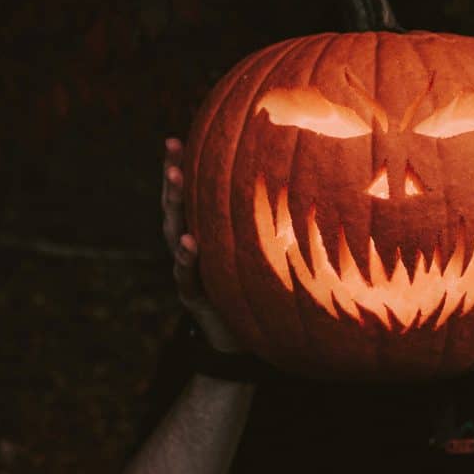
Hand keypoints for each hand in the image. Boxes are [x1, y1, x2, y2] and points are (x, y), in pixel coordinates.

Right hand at [162, 137, 244, 352]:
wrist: (243, 335)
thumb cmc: (253, 280)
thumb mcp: (255, 245)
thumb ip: (263, 218)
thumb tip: (300, 174)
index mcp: (203, 228)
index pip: (189, 193)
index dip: (178, 165)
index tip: (174, 138)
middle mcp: (189, 245)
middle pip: (175, 207)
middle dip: (172, 179)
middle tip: (172, 151)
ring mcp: (187, 270)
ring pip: (175, 235)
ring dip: (176, 208)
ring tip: (177, 180)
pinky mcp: (194, 295)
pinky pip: (187, 275)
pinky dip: (187, 260)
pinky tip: (191, 244)